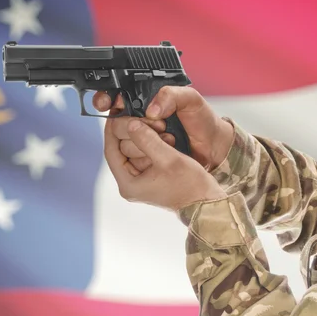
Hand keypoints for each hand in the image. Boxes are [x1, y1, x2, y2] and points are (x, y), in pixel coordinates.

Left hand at [104, 117, 225, 210]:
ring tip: (156, 125)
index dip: (112, 130)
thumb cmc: (190, 185)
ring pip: (132, 150)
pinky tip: (160, 134)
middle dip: (131, 131)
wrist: (205, 201)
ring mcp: (140, 181)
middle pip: (121, 150)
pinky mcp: (149, 177)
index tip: (116, 113)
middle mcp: (130, 184)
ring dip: (143, 135)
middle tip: (142, 117)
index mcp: (128, 184)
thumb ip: (147, 140)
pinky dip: (150, 143)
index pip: (111, 151)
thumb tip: (130, 124)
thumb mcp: (168, 159)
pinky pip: (144, 154)